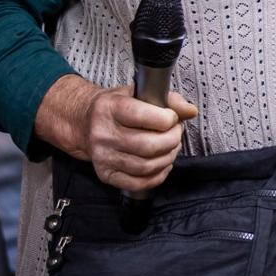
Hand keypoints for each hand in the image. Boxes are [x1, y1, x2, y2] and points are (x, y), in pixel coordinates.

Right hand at [40, 75, 198, 192]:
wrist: (84, 122)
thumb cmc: (116, 107)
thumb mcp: (139, 92)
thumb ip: (168, 99)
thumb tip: (190, 111)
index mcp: (110, 108)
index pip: (145, 117)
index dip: (168, 118)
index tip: (172, 117)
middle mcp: (103, 134)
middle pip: (148, 146)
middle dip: (172, 140)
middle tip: (176, 133)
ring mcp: (102, 157)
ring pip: (146, 166)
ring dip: (168, 158)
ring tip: (170, 147)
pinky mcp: (105, 174)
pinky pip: (138, 183)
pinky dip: (157, 176)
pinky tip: (162, 164)